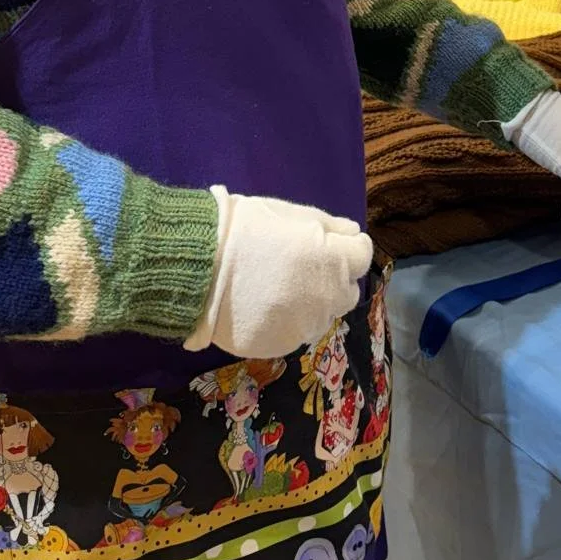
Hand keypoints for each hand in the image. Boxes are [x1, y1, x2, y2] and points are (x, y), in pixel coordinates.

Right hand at [184, 187, 373, 357]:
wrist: (198, 266)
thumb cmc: (245, 229)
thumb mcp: (291, 213)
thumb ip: (330, 226)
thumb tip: (352, 233)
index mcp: (334, 261)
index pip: (362, 256)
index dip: (346, 247)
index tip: (327, 243)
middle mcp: (328, 298)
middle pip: (347, 291)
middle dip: (333, 279)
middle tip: (302, 268)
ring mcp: (305, 326)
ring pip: (322, 316)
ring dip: (311, 303)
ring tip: (278, 288)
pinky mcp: (281, 346)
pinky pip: (295, 333)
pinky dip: (287, 321)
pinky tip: (263, 306)